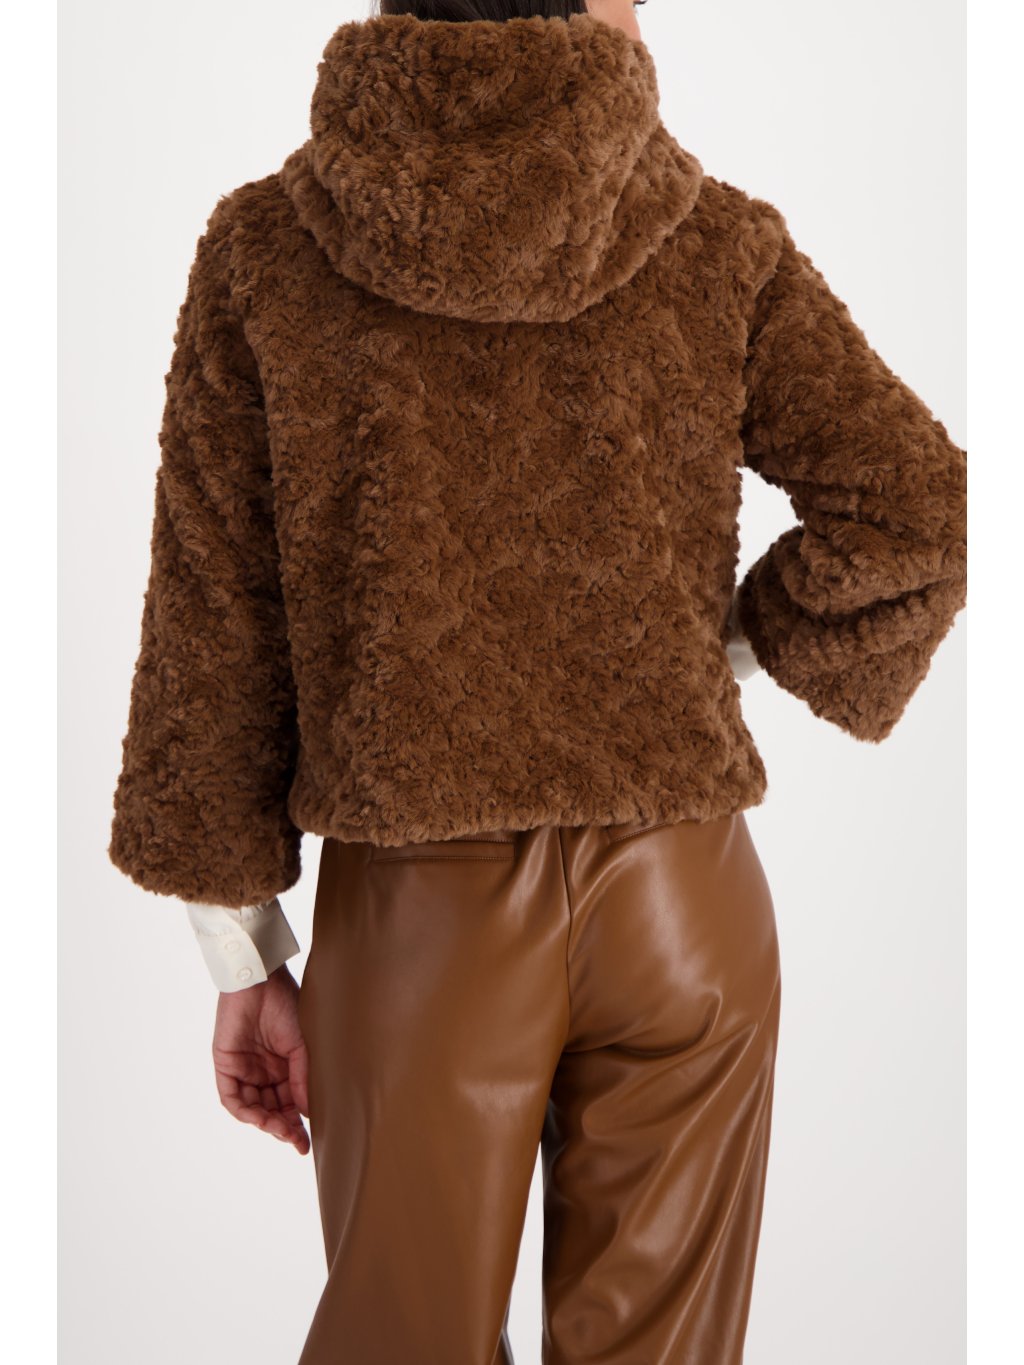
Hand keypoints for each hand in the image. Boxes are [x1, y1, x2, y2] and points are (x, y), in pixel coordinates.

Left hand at [212, 963, 309, 1154]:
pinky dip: (244, 1111)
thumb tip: (308, 1113)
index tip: (306, 1145)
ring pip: (252, 1108)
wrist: (262, 982)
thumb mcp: (302, 1047)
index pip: (289, 1104)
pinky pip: (231, 1098)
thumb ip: (302, 1080)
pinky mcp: (225, 1066)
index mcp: (283, 1068)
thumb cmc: (287, 1006)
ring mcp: (244, 1071)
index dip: (296, 1126)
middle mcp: (263, 1073)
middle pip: (271, 1110)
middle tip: (295, 1141)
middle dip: (282, 1128)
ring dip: (266, 1123)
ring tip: (280, 1130)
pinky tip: (260, 1117)